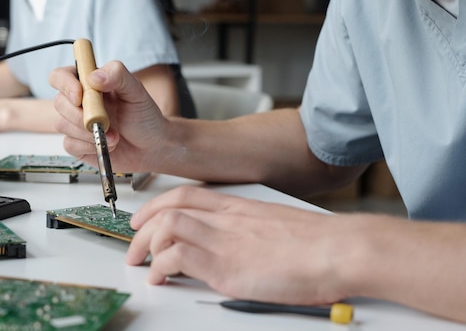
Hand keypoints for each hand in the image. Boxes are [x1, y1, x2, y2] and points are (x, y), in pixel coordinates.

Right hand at [50, 60, 171, 172]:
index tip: (80, 96)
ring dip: (88, 132)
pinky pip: (69, 144)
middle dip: (80, 114)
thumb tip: (94, 76)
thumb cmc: (145, 116)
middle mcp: (79, 102)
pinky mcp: (77, 144)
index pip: (61, 76)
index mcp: (89, 83)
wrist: (152, 146)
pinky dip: (88, 146)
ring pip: (62, 124)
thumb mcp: (136, 91)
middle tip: (105, 121)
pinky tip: (107, 145)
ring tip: (114, 136)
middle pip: (59, 102)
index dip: (65, 84)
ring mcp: (76, 123)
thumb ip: (118, 75)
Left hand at [126, 186, 348, 304]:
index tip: (145, 217)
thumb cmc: (318, 243)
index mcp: (238, 207)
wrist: (340, 249)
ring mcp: (225, 241)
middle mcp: (226, 219)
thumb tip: (236, 245)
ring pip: (167, 226)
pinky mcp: (227, 267)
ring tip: (140, 263)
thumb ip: (249, 231)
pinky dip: (161, 266)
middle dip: (142, 226)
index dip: (157, 204)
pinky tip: (161, 278)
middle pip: (169, 208)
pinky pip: (178, 256)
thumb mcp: (275, 227)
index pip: (185, 195)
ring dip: (145, 245)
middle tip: (133, 244)